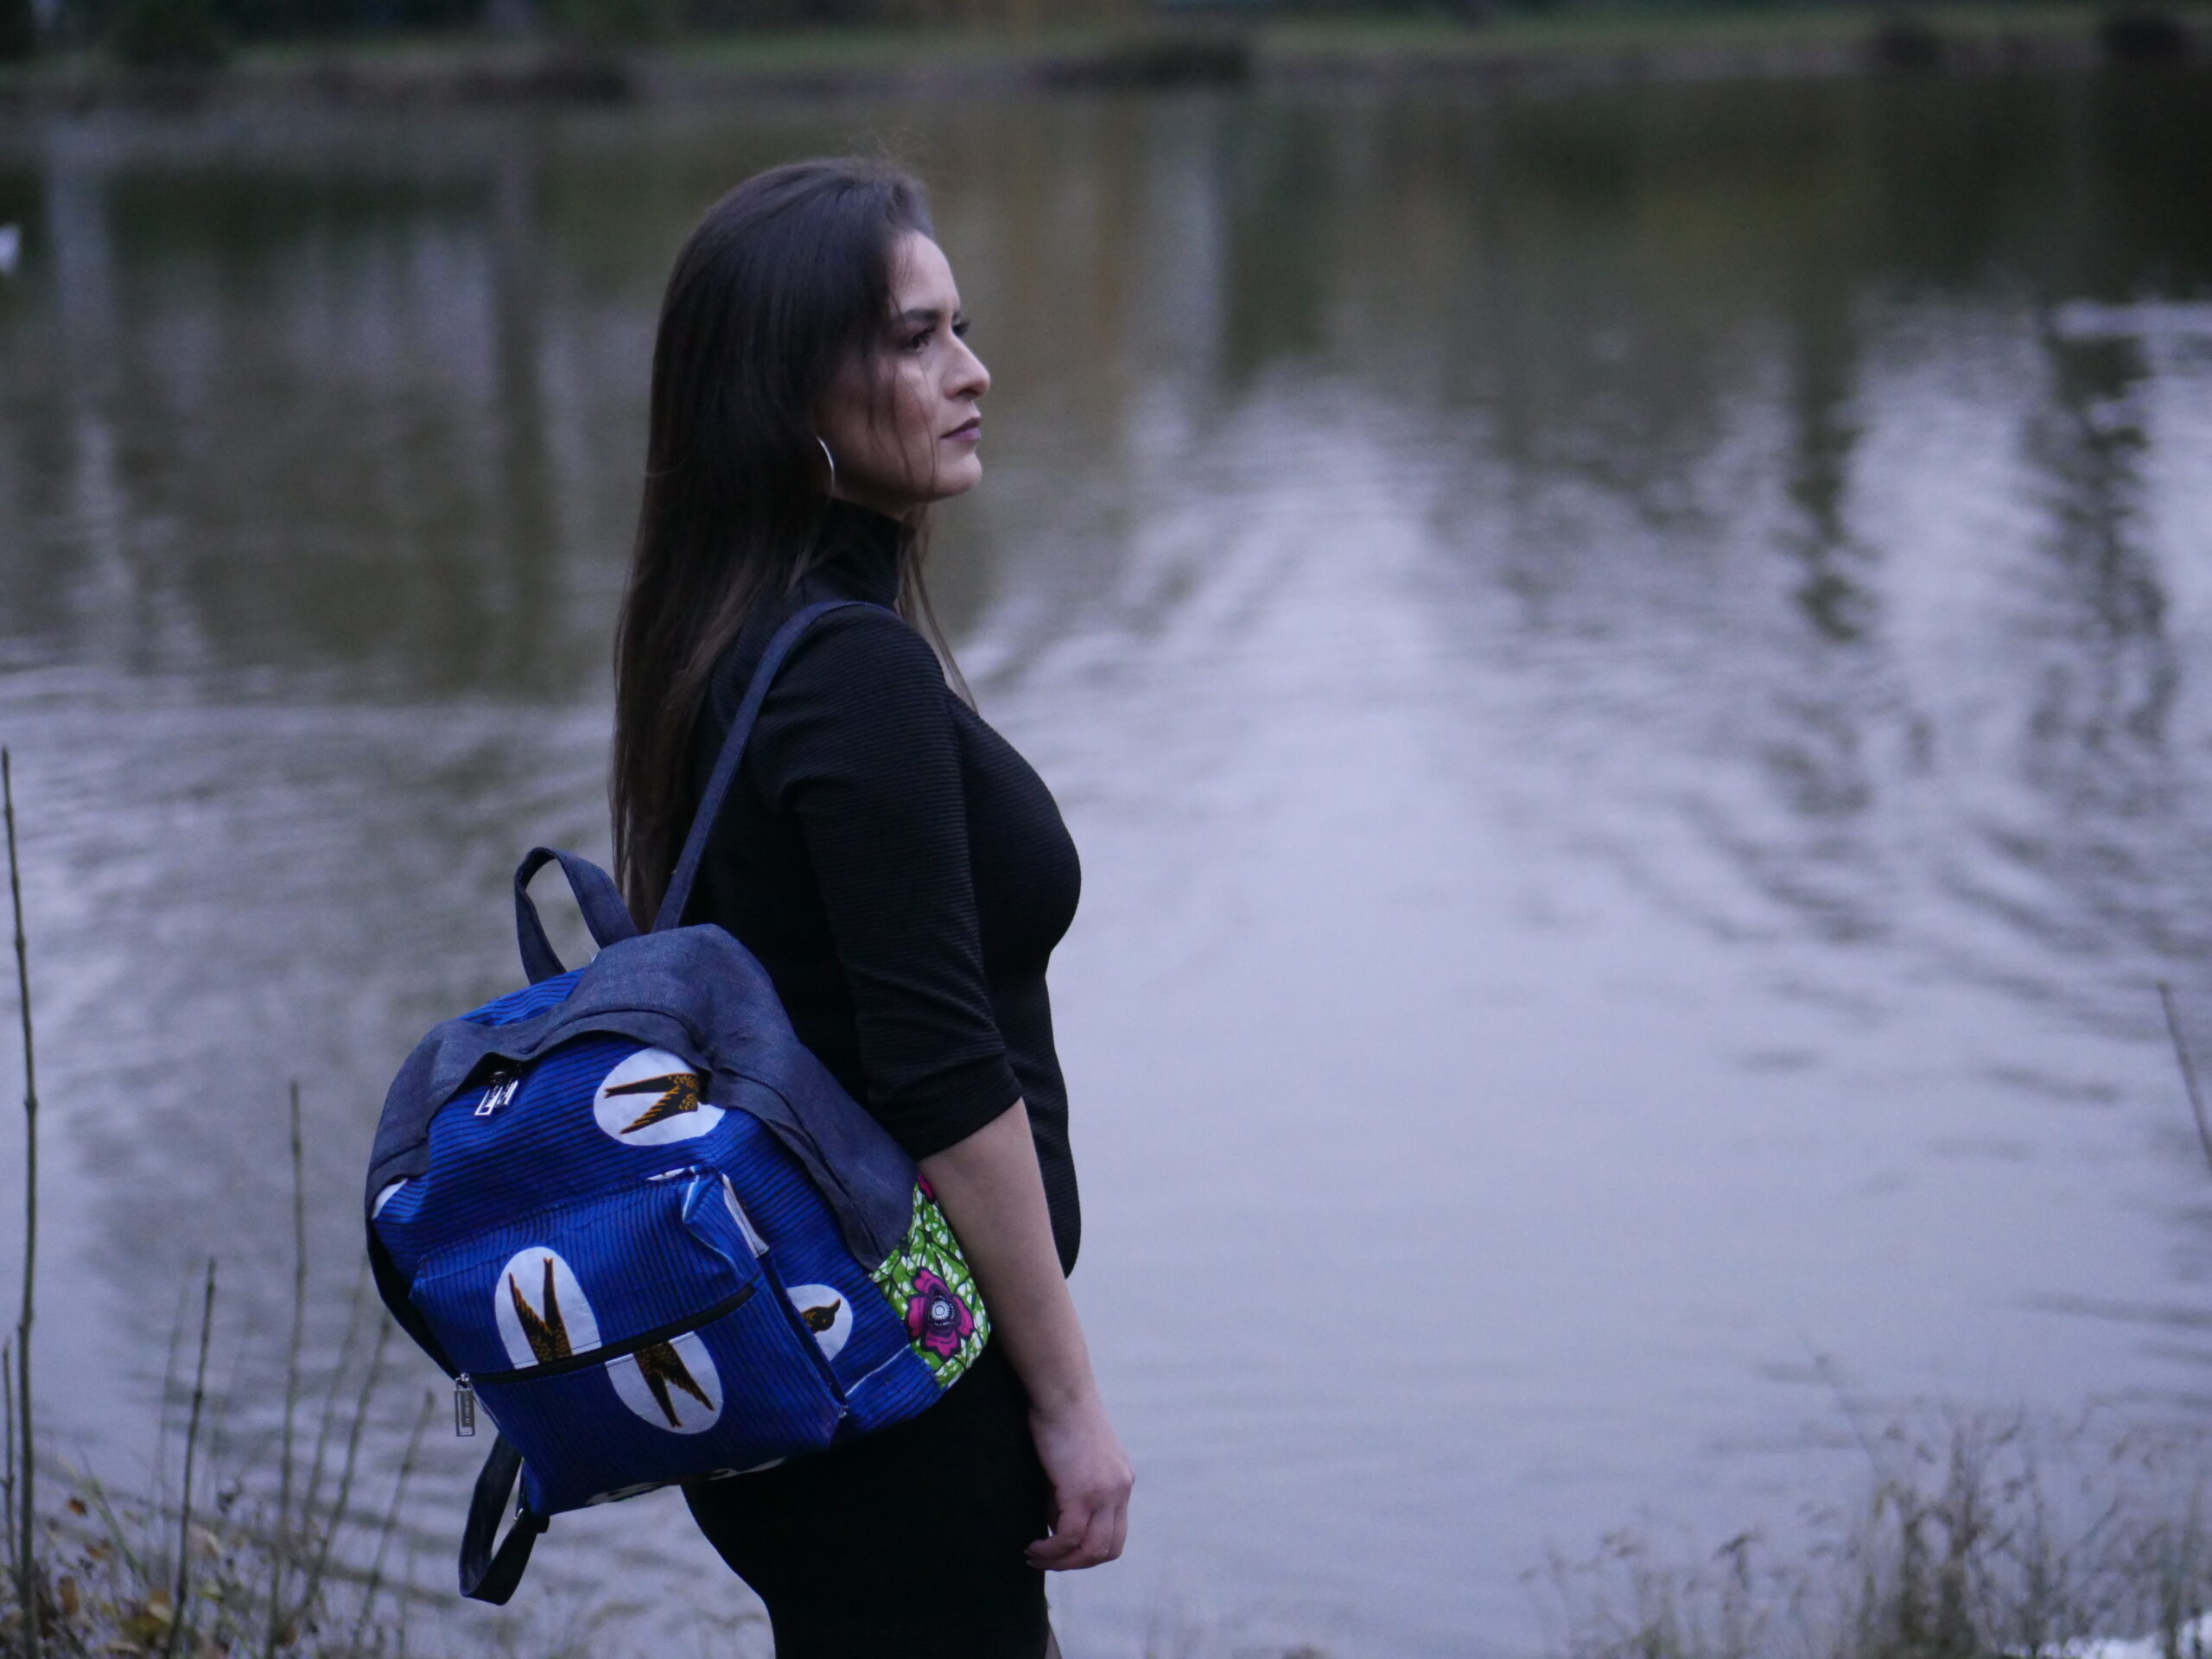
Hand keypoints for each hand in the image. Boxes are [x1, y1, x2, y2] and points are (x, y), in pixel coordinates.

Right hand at [1026, 1392, 1133, 1570]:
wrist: (1060, 1390)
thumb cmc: (1058, 1415)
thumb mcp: (1072, 1461)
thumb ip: (1070, 1494)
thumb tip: (1056, 1527)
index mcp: (1121, 1480)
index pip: (1116, 1532)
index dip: (1089, 1550)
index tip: (1062, 1551)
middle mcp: (1121, 1489)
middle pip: (1110, 1549)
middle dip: (1078, 1564)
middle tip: (1049, 1562)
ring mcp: (1106, 1492)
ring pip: (1091, 1550)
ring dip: (1062, 1562)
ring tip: (1035, 1557)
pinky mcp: (1084, 1492)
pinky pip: (1069, 1538)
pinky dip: (1050, 1549)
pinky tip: (1033, 1546)